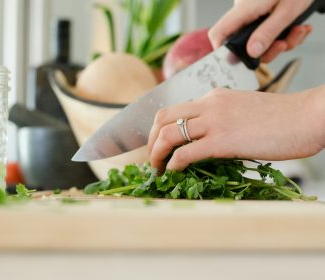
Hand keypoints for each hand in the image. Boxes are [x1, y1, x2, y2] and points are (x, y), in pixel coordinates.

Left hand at [148, 86, 324, 171]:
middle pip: (162, 117)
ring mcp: (214, 121)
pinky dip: (173, 164)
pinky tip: (173, 172)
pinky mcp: (223, 140)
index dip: (160, 128)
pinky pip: (186, 152)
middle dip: (150, 140)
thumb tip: (205, 139)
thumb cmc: (281, 118)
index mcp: (213, 97)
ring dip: (156, 154)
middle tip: (152, 158)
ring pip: (168, 134)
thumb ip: (221, 118)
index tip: (158, 144)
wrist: (306, 117)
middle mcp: (208, 104)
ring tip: (156, 169)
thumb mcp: (243, 109)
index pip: (174, 109)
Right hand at [209, 0, 313, 62]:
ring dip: (281, 43)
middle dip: (268, 50)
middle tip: (284, 44)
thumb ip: (268, 32)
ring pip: (259, 42)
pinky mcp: (263, 17)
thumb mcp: (287, 10)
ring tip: (298, 30)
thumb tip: (252, 52)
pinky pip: (268, 35)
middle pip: (243, 44)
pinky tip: (297, 28)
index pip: (219, 33)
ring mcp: (253, 15)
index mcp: (244, 9)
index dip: (222, 51)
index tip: (237, 62)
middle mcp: (244, 13)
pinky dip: (285, 36)